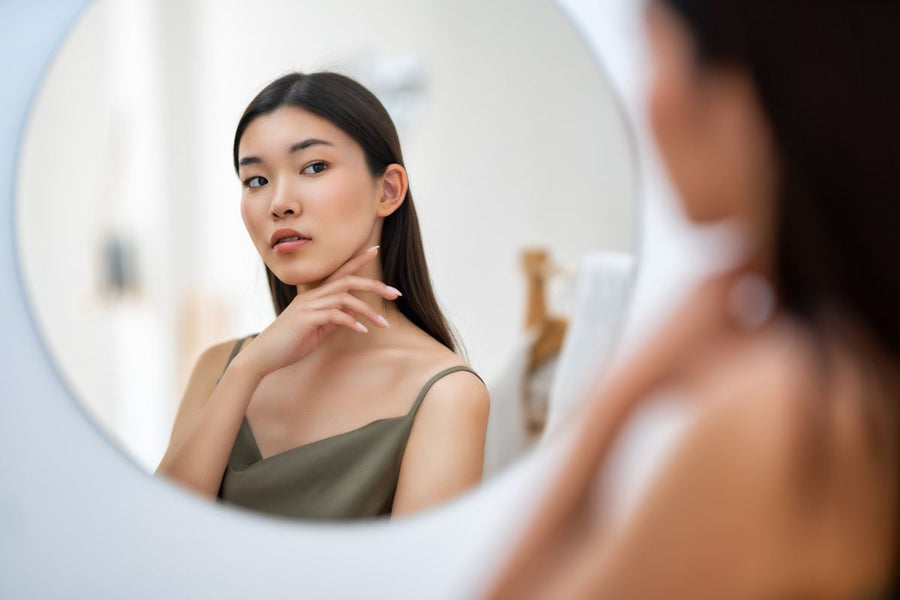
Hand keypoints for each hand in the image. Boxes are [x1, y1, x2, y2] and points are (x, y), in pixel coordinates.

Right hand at [236, 246, 401, 375]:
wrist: (263, 356)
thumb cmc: (289, 343)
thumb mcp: (316, 329)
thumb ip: (333, 319)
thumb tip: (352, 316)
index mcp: (314, 295)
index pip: (339, 272)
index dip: (357, 260)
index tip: (376, 250)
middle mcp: (312, 296)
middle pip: (348, 280)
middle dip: (374, 285)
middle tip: (396, 293)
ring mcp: (308, 306)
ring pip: (345, 298)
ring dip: (368, 311)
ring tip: (384, 324)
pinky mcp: (306, 319)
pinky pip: (334, 315)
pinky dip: (351, 322)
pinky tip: (362, 331)